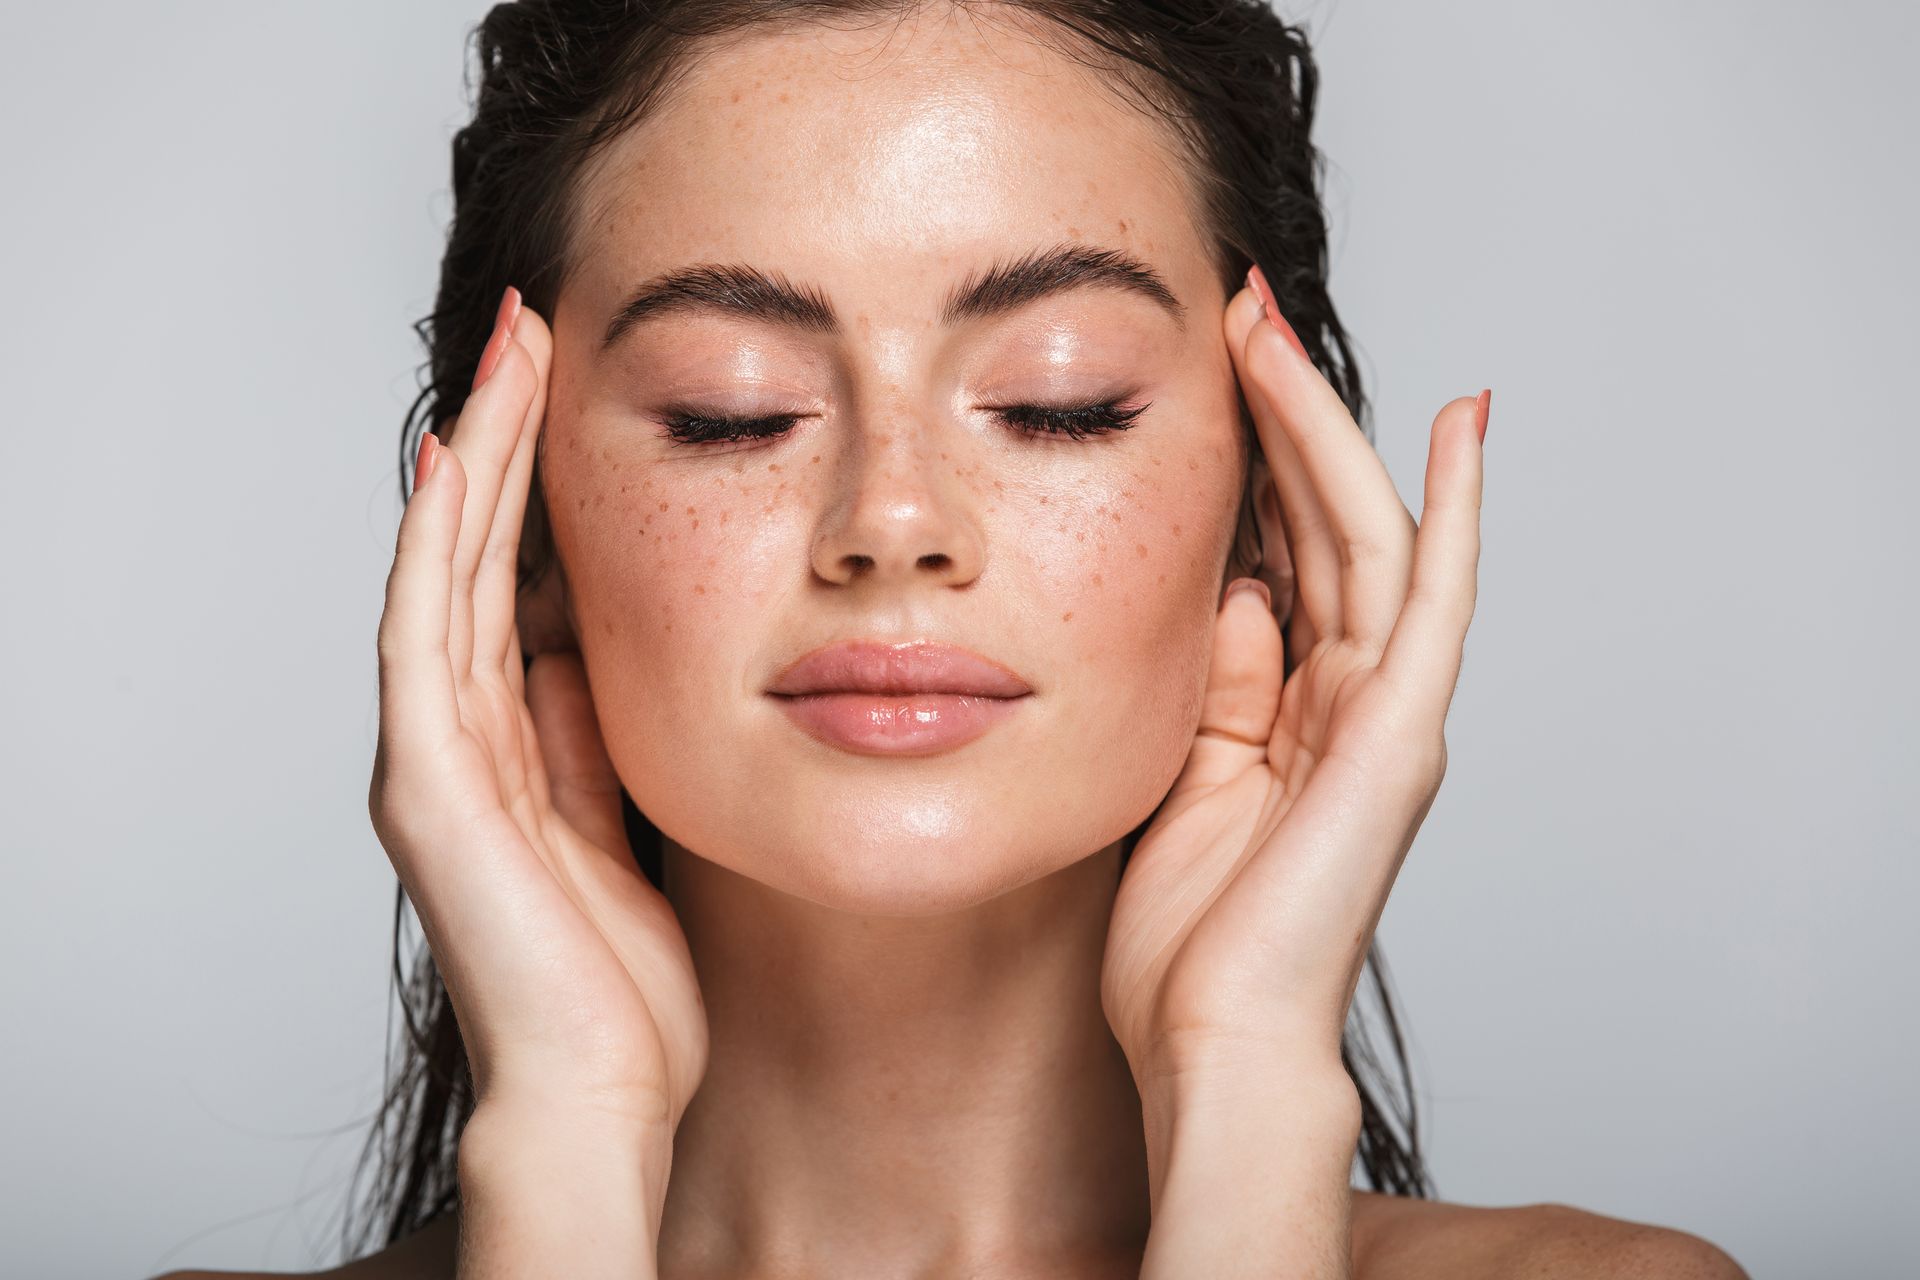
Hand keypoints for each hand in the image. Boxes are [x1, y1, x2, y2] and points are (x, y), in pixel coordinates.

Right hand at [369, 290, 707, 1134]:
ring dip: (473, 461)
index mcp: (502, 748)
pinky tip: (456, 467)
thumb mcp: (620, 820)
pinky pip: (429, 641)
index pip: (510, 584)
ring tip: (504, 356)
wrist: (600, 1090)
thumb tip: (585, 643)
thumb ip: (586, 734)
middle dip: (498, 440)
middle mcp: (452, 740)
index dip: (529, 484)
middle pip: (471, 557)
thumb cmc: (620, 981)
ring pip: (445, 574)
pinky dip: (439, 549)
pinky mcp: (428, 790)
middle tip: (528, 328)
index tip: (562, 389)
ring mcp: (431, 760)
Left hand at [1101, 271, 1486, 1097]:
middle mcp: (1351, 698)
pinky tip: (1460, 428)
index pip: (1283, 551)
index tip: (1206, 367)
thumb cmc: (1187, 937)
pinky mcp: (1400, 737)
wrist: (1211, 1039)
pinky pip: (1433, 604)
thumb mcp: (1181, 774)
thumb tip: (1236, 593)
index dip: (1253, 456)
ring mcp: (1385, 714)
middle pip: (1327, 521)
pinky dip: (1456, 512)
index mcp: (1293, 708)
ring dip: (1327, 429)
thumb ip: (1216, 683)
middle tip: (1240, 310)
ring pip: (1370, 535)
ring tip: (1274, 330)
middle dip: (1284, 412)